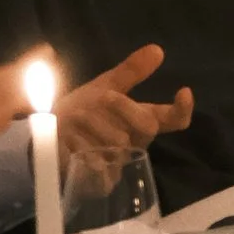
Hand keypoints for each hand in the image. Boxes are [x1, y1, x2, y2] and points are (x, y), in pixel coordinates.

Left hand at [57, 43, 193, 166]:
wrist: (50, 137)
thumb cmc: (82, 111)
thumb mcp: (104, 86)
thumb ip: (130, 71)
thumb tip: (158, 49)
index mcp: (140, 120)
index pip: (173, 119)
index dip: (182, 109)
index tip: (183, 91)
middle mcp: (135, 143)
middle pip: (147, 125)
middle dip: (124, 106)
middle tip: (104, 96)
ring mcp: (120, 165)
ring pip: (119, 143)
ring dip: (93, 124)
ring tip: (75, 118)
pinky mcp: (102, 183)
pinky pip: (97, 164)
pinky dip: (81, 145)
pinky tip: (69, 140)